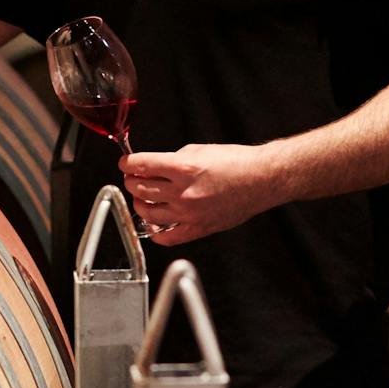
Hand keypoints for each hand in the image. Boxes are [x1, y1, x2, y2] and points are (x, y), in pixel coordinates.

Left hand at [118, 144, 277, 245]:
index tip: (126, 164)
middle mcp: (184, 192)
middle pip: (140, 189)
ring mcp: (190, 213)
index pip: (141, 165)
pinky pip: (168, 237)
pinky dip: (155, 232)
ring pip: (148, 214)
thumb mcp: (200, 150)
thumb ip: (173, 159)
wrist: (262, 179)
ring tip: (143, 198)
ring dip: (140, 203)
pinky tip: (154, 224)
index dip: (128, 163)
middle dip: (132, 181)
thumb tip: (154, 167)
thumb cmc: (237, 162)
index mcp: (184, 167)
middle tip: (134, 178)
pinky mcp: (199, 228)